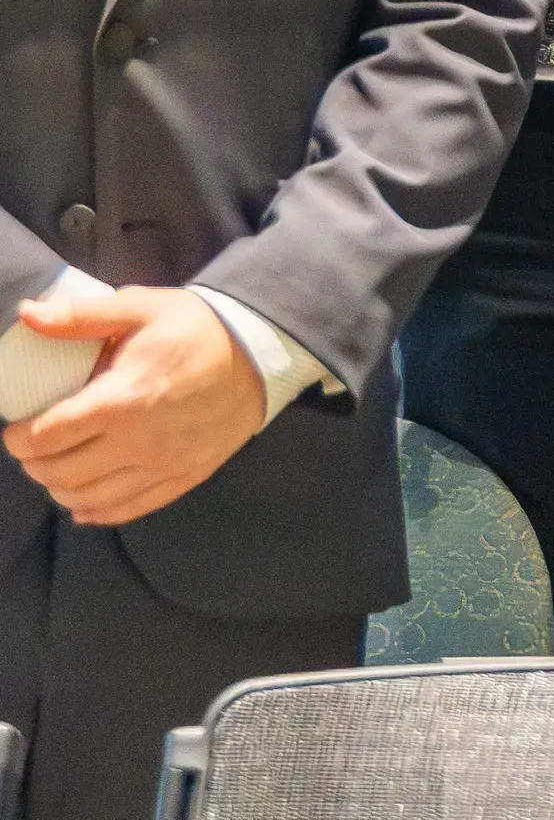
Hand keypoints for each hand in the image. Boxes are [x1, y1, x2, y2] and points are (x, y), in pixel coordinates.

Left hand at [0, 286, 268, 526]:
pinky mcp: (185, 477)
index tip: (15, 430)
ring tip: (57, 470)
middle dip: (34, 464)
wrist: (263, 353)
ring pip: (89, 497)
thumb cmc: (196, 328)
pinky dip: (96, 511)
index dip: (18, 439)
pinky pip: (129, 509)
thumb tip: (27, 313)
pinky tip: (84, 502)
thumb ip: (81, 316)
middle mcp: (140, 441)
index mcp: (123, 399)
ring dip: (60, 488)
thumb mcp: (141, 308)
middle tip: (33, 448)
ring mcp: (164, 464)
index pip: (48, 435)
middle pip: (61, 473)